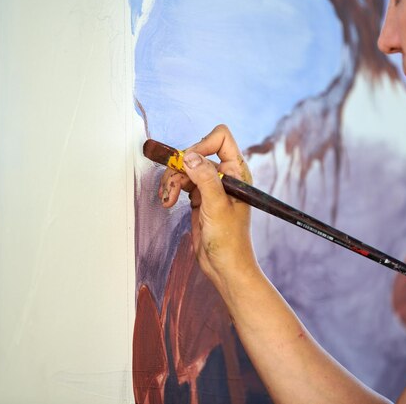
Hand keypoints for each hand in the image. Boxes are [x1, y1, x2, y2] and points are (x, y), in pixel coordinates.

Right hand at [159, 125, 256, 285]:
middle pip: (197, 153)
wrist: (224, 266)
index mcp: (237, 172)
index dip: (202, 145)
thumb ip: (205, 178)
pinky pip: (181, 183)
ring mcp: (211, 186)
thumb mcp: (217, 206)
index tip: (188, 161)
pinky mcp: (199, 197)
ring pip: (185, 168)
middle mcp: (225, 176)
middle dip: (180, 166)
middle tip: (172, 184)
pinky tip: (168, 202)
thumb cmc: (230, 241)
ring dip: (172, 180)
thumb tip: (190, 156)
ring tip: (168, 199)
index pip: (221, 139)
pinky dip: (171, 189)